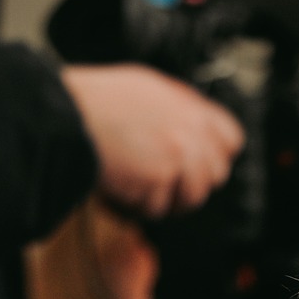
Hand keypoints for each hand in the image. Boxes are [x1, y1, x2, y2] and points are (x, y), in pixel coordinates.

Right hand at [61, 65, 244, 217]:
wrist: (66, 114)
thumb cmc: (95, 102)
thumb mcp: (147, 90)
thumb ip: (178, 111)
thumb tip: (196, 132)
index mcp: (189, 104)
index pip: (231, 139)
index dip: (216, 155)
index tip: (200, 164)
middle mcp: (189, 128)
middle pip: (216, 175)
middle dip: (192, 183)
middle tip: (161, 179)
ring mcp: (177, 154)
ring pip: (192, 198)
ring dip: (165, 198)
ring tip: (138, 183)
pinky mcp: (159, 177)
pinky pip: (158, 208)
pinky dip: (137, 205)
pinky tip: (121, 185)